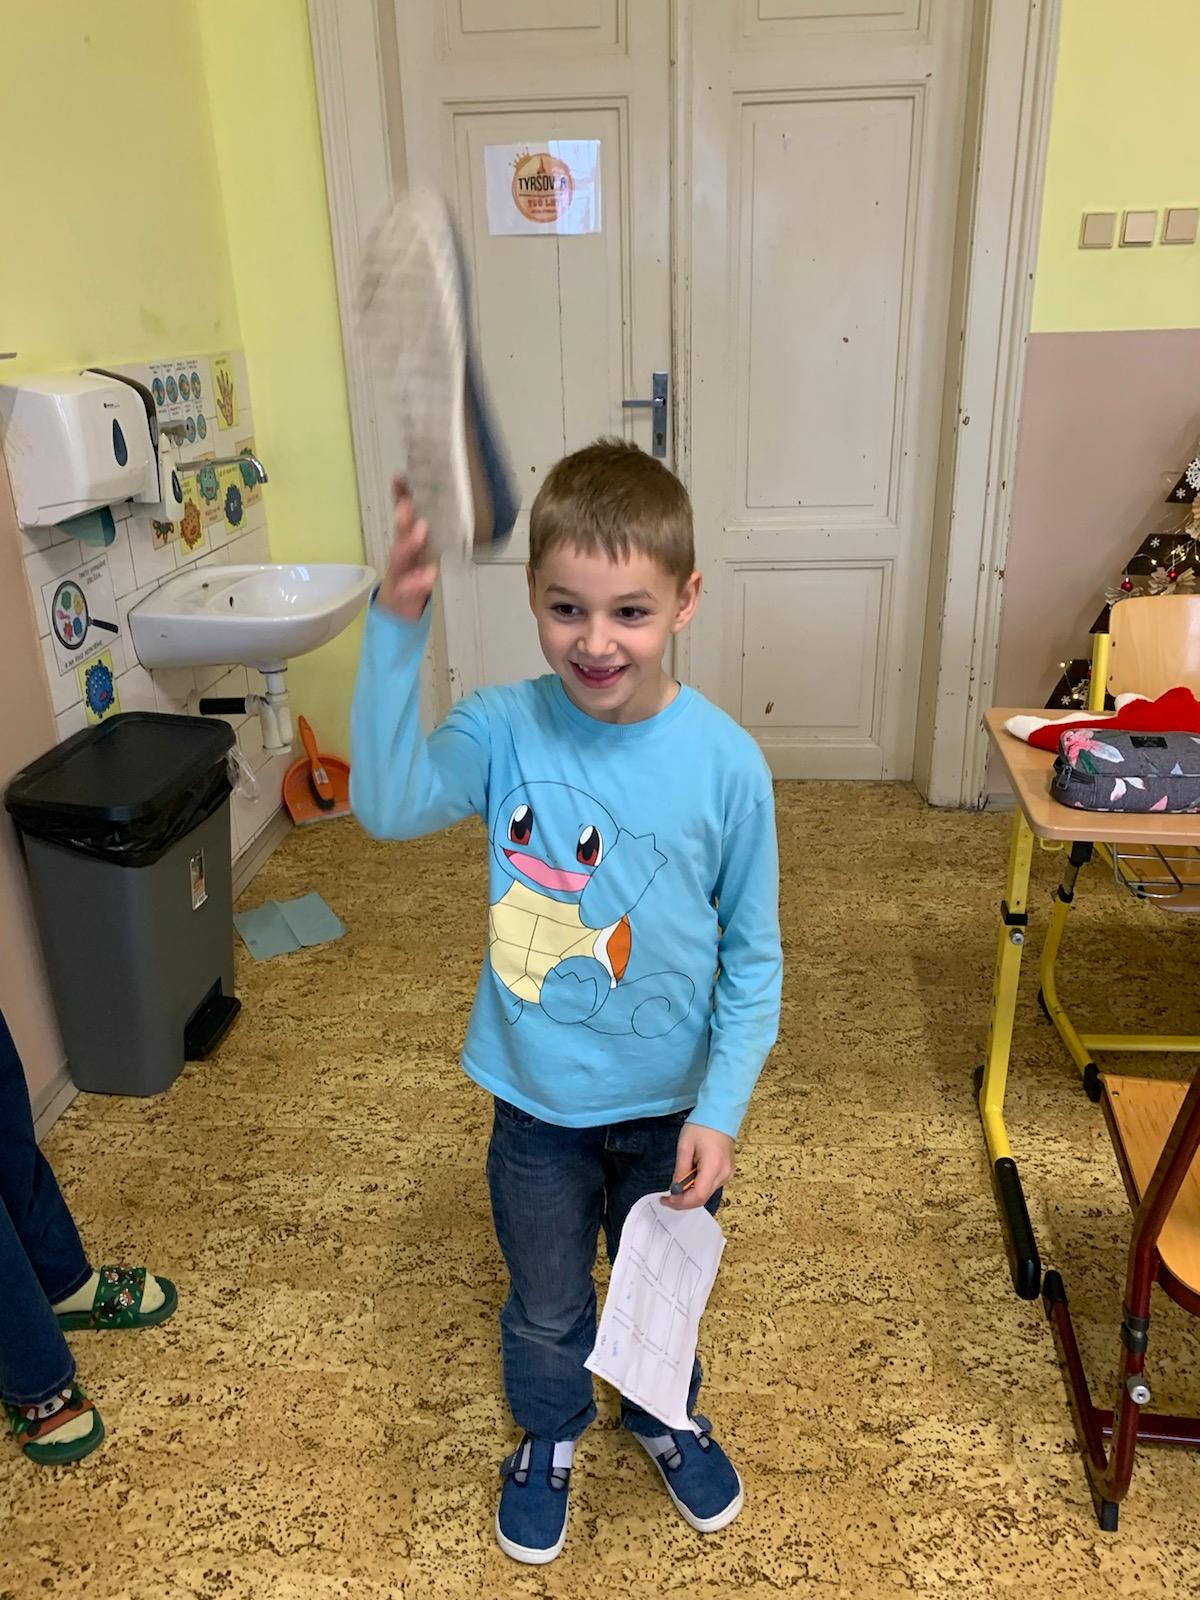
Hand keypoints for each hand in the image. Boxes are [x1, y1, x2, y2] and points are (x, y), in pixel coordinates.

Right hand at [375, 477, 438, 621]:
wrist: (398, 611)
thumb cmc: (413, 576)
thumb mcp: (422, 552)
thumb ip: (427, 532)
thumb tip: (444, 505)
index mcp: (408, 541)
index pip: (403, 515)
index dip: (400, 496)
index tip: (399, 479)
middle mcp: (402, 555)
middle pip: (400, 533)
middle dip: (403, 518)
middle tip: (407, 505)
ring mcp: (401, 574)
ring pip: (400, 557)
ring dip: (409, 543)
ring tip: (420, 532)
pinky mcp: (405, 593)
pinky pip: (411, 587)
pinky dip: (419, 581)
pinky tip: (429, 575)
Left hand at [660, 1122, 734, 1210]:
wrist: (720, 1114)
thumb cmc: (700, 1127)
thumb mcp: (685, 1146)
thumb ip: (680, 1170)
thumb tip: (675, 1190)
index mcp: (713, 1167)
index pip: (698, 1196)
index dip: (681, 1202)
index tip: (666, 1200)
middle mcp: (723, 1175)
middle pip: (703, 1198)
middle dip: (683, 1201)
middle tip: (667, 1198)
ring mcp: (728, 1174)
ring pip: (707, 1194)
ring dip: (690, 1195)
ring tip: (676, 1188)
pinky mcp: (728, 1172)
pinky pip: (711, 1186)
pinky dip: (698, 1188)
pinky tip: (689, 1181)